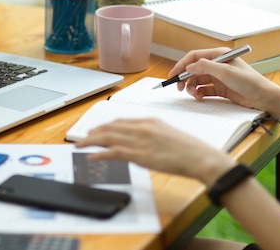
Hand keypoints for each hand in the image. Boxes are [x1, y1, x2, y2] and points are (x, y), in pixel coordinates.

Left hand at [75, 118, 234, 185]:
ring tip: (80, 145)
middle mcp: (141, 128)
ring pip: (107, 138)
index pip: (121, 122)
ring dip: (91, 141)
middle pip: (110, 128)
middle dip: (94, 133)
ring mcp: (139, 140)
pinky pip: (112, 152)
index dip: (106, 126)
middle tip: (84, 137)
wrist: (199, 157)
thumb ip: (152, 135)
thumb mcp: (168, 135)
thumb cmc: (189, 150)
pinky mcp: (138, 154)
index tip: (98, 130)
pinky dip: (99, 153)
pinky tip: (91, 156)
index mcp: (149, 121)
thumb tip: (142, 142)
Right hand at [169, 48, 278, 111]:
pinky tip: (199, 97)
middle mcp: (217, 65)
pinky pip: (204, 89)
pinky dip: (199, 93)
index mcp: (219, 55)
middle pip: (194, 69)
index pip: (195, 57)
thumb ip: (205, 67)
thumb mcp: (225, 72)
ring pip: (197, 80)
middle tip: (179, 87)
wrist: (264, 97)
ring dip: (192, 87)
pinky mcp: (220, 88)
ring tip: (193, 94)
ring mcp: (218, 77)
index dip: (182, 64)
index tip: (173, 74)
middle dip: (185, 78)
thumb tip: (188, 67)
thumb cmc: (249, 81)